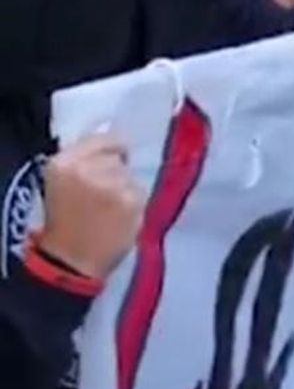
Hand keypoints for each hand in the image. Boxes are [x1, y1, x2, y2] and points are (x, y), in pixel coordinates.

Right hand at [35, 133, 144, 280]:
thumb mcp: (60, 182)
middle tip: (102, 193)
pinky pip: (139, 191)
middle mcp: (89, 169)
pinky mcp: (132, 200)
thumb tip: (112, 127)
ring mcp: (113, 184)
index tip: (109, 160)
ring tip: (110, 207)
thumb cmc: (65, 220)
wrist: (71, 261)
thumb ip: (85, 155)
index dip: (110, 149)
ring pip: (129, 174)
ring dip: (125, 186)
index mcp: (64, 163)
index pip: (103, 138)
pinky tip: (120, 216)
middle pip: (118, 156)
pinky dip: (133, 201)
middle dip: (115, 170)